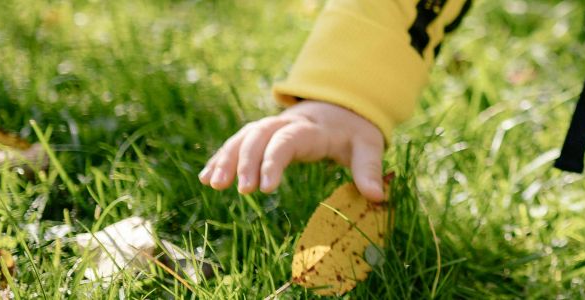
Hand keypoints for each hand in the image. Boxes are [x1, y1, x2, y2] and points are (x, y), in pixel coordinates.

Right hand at [199, 100, 387, 199]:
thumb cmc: (355, 132)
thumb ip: (369, 169)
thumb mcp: (369, 146)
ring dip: (226, 159)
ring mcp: (270, 128)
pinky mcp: (261, 136)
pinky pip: (237, 144)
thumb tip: (378, 196)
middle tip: (240, 191)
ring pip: (242, 138)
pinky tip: (206, 177)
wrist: (342, 109)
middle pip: (258, 136)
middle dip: (246, 161)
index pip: (286, 141)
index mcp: (310, 128)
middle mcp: (284, 124)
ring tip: (213, 184)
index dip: (273, 161)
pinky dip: (221, 158)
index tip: (266, 188)